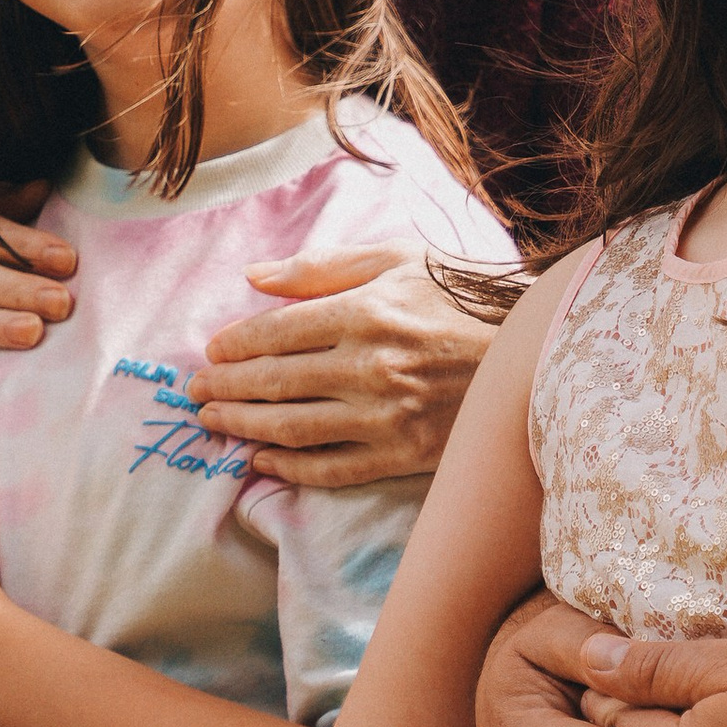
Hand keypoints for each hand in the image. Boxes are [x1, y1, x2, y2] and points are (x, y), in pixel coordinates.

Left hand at [188, 246, 494, 489]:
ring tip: (212, 421)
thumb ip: (323, 267)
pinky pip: (330, 469)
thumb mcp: (396, 258)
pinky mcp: (403, 455)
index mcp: (367, 311)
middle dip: (225, 387)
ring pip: (292, 428)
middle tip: (195, 391)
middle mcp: (370, 366)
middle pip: (274, 382)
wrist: (531, 351)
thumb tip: (254, 276)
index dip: (235, 344)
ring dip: (242, 426)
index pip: (277, 332)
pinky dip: (287, 468)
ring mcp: (385, 416)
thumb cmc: (460, 295)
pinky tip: (260, 459)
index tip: (212, 351)